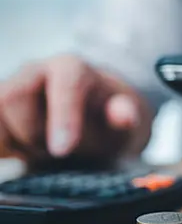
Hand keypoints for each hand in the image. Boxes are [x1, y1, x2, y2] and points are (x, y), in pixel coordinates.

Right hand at [0, 55, 152, 162]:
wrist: (92, 118)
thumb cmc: (109, 115)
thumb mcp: (127, 117)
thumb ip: (124, 115)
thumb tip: (126, 116)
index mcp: (72, 68)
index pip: (65, 81)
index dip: (62, 115)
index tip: (63, 149)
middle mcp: (35, 72)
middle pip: (15, 96)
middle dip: (34, 133)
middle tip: (59, 153)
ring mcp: (10, 90)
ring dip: (17, 143)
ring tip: (43, 153)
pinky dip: (3, 149)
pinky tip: (22, 155)